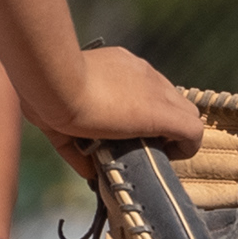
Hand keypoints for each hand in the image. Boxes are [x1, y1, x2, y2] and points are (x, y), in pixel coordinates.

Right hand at [37, 45, 206, 171]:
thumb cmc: (45, 94)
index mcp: (116, 67)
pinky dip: (186, 146)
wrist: (55, 83)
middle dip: (160, 123)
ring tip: (155, 153)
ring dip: (173, 134)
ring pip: (184, 112)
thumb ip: (73, 145)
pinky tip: (171, 157)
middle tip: (141, 145)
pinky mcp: (161, 113)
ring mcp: (154, 91)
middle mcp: (140, 73)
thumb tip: (88, 171)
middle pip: (168, 98)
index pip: (142, 89)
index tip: (126, 132)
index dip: (140, 113)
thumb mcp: (57, 120)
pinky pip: (192, 130)